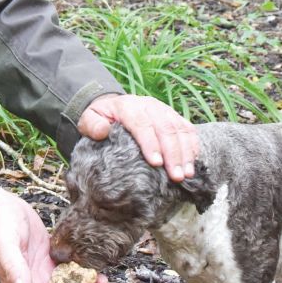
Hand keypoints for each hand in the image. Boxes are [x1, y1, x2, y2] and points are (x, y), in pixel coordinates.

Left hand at [77, 93, 199, 180]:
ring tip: (187, 174)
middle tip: (176, 177)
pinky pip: (188, 129)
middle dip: (173, 154)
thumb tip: (103, 130)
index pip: (142, 124)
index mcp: (128, 106)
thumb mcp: (89, 118)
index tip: (156, 163)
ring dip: (186, 153)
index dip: (150, 143)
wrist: (113, 105)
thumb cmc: (101, 117)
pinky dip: (193, 146)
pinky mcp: (174, 116)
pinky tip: (192, 164)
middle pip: (165, 128)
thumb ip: (92, 124)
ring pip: (180, 129)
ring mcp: (164, 110)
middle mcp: (149, 106)